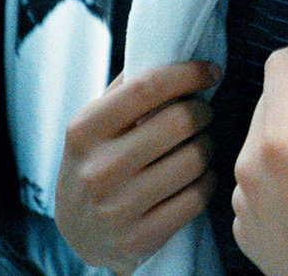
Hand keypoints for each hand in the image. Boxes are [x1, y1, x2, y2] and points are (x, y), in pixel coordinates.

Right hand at [54, 60, 219, 274]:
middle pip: (181, 121)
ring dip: (207, 147)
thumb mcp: (96, 124)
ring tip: (198, 145)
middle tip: (203, 113)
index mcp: (84, 130)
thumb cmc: (97, 161)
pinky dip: (206, 182)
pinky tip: (196, 177)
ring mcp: (117, 208)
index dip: (188, 73)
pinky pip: (198, 196)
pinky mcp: (140, 238)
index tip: (210, 71)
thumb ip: (128, 90)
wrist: (77, 233)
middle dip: (203, 111)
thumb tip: (175, 50)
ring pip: (195, 159)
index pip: (148, 87)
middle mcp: (97, 169)